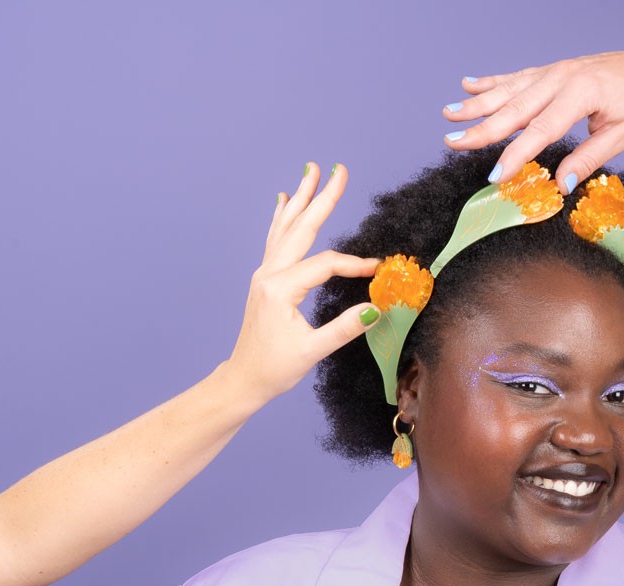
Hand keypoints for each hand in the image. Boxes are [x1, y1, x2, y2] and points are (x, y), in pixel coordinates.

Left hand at [224, 163, 379, 407]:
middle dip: (321, 198)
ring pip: (286, 228)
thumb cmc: (275, 368)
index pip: (325, 265)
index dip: (354, 264)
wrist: (244, 378)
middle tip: (338, 169)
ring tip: (311, 171)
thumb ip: (345, 328)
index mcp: (280, 289)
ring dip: (301, 199)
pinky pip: (276, 240)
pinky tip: (285, 200)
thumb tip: (376, 309)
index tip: (378, 268)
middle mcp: (269, 275)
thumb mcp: (312, 351)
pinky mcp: (265, 280)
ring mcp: (264, 274)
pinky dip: (283, 218)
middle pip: (301, 229)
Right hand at [442, 38, 623, 192]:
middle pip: (515, 108)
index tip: (494, 176)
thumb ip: (588, 159)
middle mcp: (562, 78)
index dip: (515, 155)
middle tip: (453, 143)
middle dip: (481, 128)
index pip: (540, 130)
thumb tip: (559, 184)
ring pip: (509, 90)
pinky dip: (492, 82)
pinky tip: (469, 85)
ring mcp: (555, 71)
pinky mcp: (553, 71)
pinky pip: (517, 77)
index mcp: (581, 94)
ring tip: (450, 114)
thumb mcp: (623, 136)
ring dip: (477, 104)